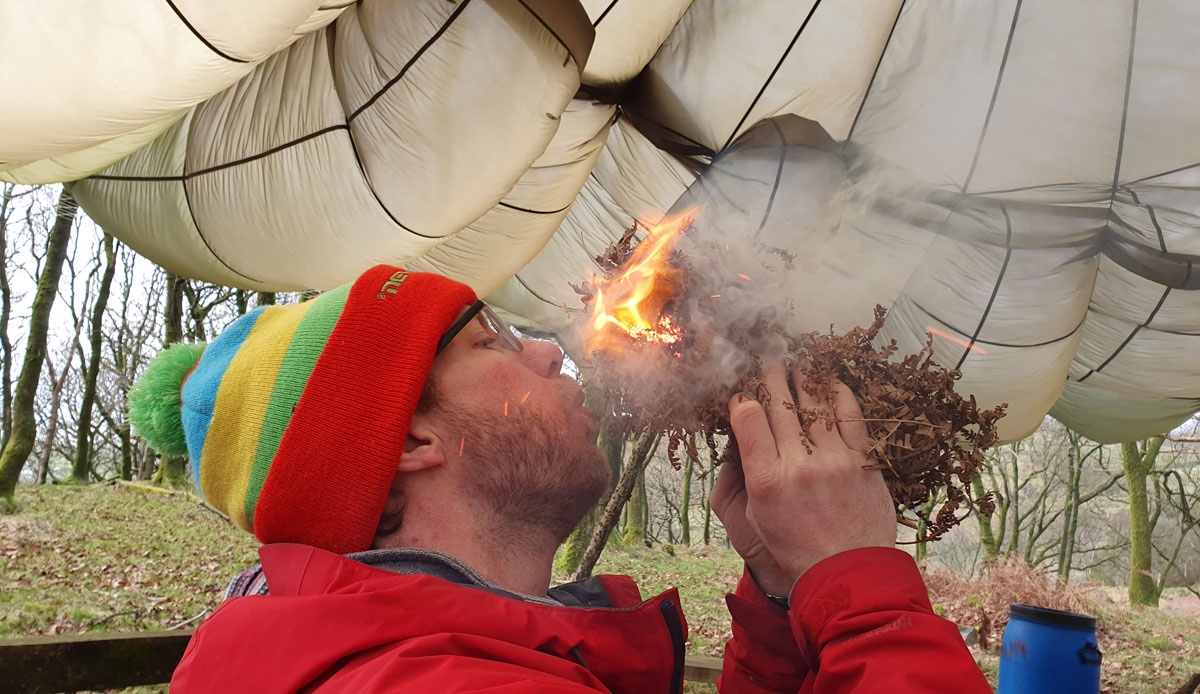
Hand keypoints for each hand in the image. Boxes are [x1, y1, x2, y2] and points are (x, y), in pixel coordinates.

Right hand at [714, 357, 895, 590]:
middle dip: (771, 374)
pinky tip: (831, 380)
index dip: (743, 398)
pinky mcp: (862, 461)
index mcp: (766, 481)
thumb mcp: (755, 518)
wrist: (848, 573)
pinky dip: (840, 394)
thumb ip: (746, 476)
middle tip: (768, 354)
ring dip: (804, 375)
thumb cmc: (796, 549)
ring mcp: (834, 460)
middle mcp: (798, 465)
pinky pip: (851, 416)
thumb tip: (743, 438)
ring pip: (814, 403)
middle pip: (780, 404)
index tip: (743, 391)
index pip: (748, 420)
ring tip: (797, 358)